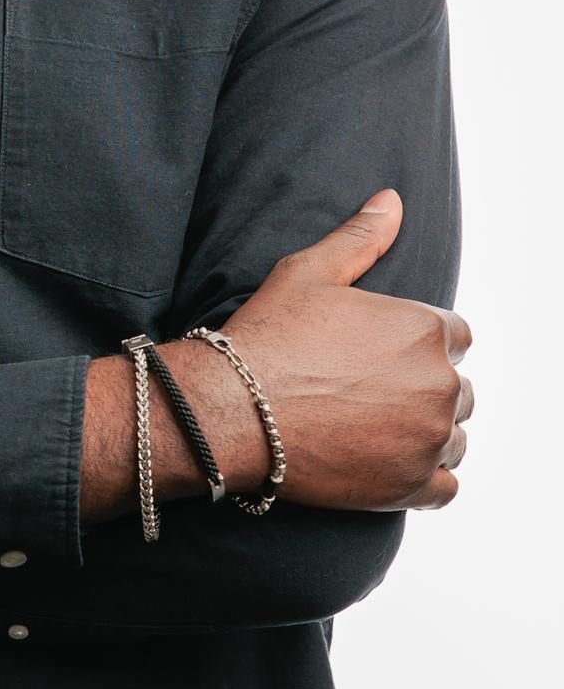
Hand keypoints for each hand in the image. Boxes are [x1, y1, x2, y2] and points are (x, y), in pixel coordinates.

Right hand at [220, 189, 472, 510]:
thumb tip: (391, 200)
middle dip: (420, 389)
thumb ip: (360, 237)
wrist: (232, 410)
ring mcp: (429, 439)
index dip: (416, 343)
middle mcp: (439, 384)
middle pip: (455, 388)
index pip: (455, 336)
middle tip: (366, 393)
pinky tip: (385, 465)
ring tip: (372, 429)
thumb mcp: (309, 272)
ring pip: (451, 437)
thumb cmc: (268, 336)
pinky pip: (445, 488)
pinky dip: (423, 479)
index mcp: (424, 328)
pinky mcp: (412, 486)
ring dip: (423, 434)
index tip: (380, 355)